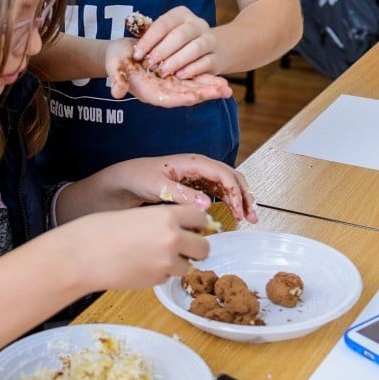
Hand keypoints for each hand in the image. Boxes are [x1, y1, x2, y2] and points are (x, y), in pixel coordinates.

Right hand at [71, 204, 210, 290]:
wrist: (83, 255)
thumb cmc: (103, 230)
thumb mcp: (138, 215)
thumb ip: (163, 221)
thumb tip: (183, 230)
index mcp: (167, 216)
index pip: (200, 218)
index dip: (197, 224)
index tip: (193, 227)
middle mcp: (172, 239)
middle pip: (204, 247)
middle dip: (195, 248)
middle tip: (182, 246)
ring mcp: (166, 263)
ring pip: (188, 266)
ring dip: (178, 263)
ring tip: (154, 256)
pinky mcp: (156, 281)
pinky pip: (169, 277)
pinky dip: (161, 273)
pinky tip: (141, 265)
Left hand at [94, 154, 257, 223]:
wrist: (127, 179)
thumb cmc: (140, 177)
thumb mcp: (159, 186)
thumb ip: (182, 194)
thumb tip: (208, 204)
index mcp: (193, 162)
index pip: (222, 173)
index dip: (234, 192)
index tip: (239, 211)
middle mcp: (200, 166)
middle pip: (231, 176)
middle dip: (244, 195)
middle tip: (251, 216)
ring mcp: (200, 175)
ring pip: (228, 184)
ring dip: (240, 199)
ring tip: (248, 218)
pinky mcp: (197, 185)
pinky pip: (220, 191)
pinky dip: (230, 201)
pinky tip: (234, 214)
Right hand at [105, 37, 230, 103]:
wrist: (121, 53)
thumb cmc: (115, 60)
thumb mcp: (114, 66)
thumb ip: (117, 79)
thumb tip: (116, 92)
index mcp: (148, 92)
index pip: (167, 98)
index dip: (181, 97)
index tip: (195, 96)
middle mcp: (162, 91)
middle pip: (185, 95)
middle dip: (203, 94)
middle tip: (222, 92)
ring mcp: (171, 84)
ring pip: (193, 88)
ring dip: (209, 89)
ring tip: (227, 89)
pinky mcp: (176, 75)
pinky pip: (193, 79)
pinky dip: (206, 79)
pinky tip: (221, 80)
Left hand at [130, 6, 221, 79]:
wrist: (211, 49)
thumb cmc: (179, 42)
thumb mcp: (166, 34)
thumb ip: (152, 35)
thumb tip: (132, 36)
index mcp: (181, 15)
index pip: (163, 24)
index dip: (149, 39)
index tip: (137, 54)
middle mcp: (197, 24)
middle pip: (180, 35)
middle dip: (163, 50)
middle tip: (150, 65)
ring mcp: (209, 39)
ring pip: (195, 47)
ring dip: (177, 60)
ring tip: (164, 71)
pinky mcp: (217, 56)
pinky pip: (206, 62)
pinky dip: (193, 69)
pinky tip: (180, 76)